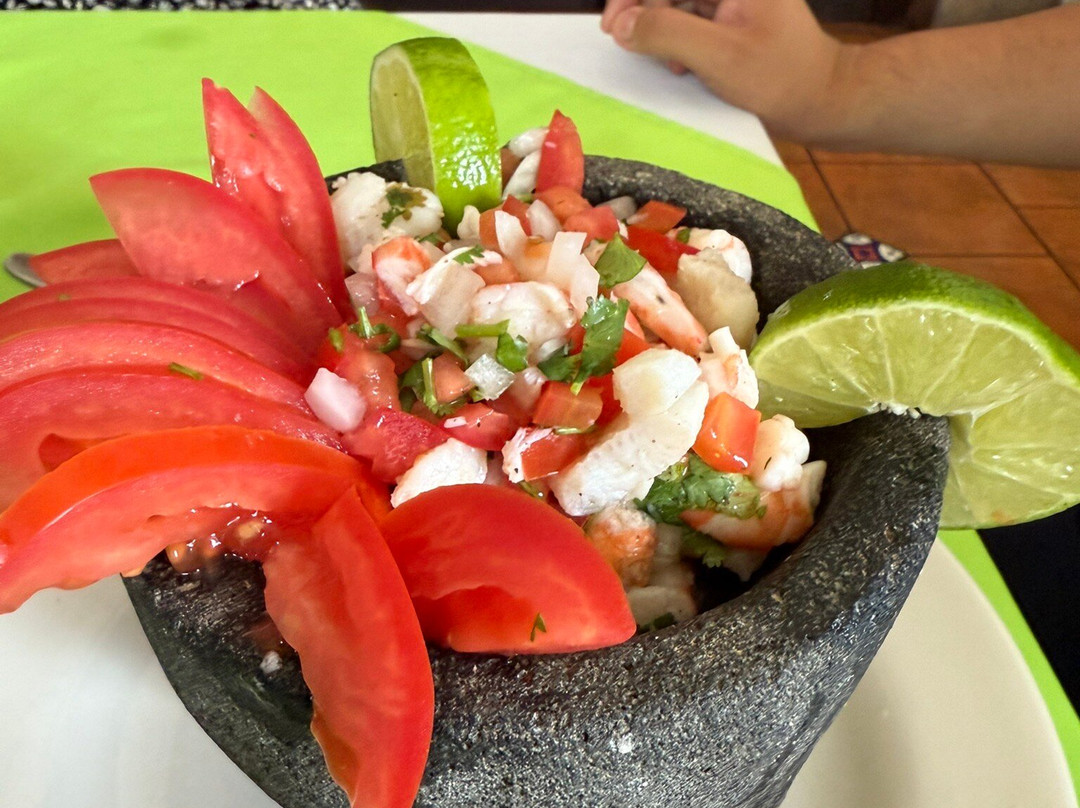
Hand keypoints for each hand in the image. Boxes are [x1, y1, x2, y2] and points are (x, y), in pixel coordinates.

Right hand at [600, 0, 852, 139]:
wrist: (823, 100)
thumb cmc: (779, 78)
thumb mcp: (718, 56)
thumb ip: (666, 33)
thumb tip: (622, 24)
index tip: (613, 24)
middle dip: (643, 10)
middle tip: (620, 39)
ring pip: (677, 2)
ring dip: (659, 27)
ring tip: (660, 60)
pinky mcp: (733, 18)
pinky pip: (691, 18)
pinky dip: (677, 39)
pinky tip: (680, 65)